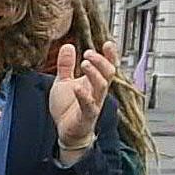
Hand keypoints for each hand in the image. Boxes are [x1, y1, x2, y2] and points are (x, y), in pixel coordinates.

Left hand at [46, 42, 105, 163]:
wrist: (67, 131)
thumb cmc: (68, 107)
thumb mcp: (63, 82)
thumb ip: (66, 65)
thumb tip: (68, 46)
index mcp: (94, 82)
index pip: (107, 65)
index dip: (110, 55)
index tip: (108, 43)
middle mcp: (97, 91)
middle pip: (108, 73)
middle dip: (101, 61)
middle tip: (88, 53)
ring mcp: (94, 103)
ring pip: (101, 86)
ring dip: (94, 73)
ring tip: (84, 64)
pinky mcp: (86, 115)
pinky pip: (89, 105)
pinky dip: (83, 95)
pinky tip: (76, 87)